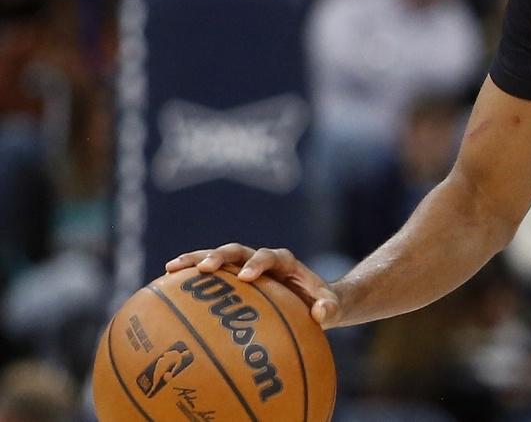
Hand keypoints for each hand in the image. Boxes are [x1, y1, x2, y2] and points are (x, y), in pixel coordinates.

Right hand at [166, 243, 341, 327]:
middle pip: (239, 251)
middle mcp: (262, 261)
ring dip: (195, 260)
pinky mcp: (231, 282)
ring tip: (170, 268)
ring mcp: (244, 269)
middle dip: (221, 256)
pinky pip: (208, 278)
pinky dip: (188, 279)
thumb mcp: (334, 308)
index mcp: (286, 263)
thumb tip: (322, 313)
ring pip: (218, 258)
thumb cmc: (323, 305)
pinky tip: (163, 287)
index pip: (272, 256)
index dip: (259, 262)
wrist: (314, 302)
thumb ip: (331, 309)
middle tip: (205, 268)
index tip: (248, 277)